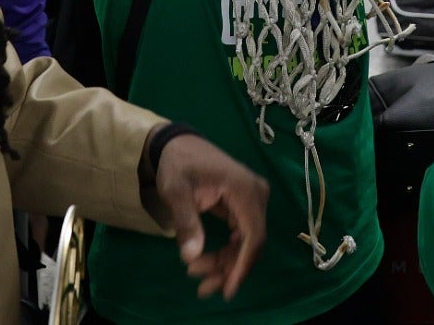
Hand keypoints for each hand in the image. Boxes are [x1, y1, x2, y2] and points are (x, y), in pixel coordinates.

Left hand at [152, 133, 269, 299]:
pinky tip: (206, 261)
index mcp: (244, 189)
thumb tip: (191, 257)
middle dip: (230, 268)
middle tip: (202, 287)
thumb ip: (187, 223)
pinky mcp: (245, 205)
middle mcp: (256, 194)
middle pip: (252, 241)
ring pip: (247, 242)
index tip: (228, 289)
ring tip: (197, 275)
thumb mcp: (176, 192)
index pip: (253, 234)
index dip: (243, 264)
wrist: (179, 144)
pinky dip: (227, 251)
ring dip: (226, 262)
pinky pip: (242, 234)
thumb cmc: (178, 164)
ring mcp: (253, 200)